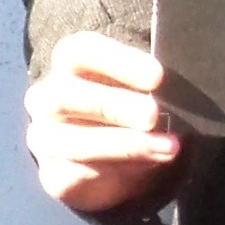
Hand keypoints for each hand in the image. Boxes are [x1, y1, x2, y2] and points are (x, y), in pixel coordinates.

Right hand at [27, 31, 185, 214]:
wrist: (102, 161)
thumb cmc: (126, 108)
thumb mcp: (138, 89)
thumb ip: (151, 86)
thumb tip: (180, 94)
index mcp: (69, 63)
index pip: (79, 51)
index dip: (117, 61)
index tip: (157, 76)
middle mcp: (47, 96)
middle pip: (66, 95)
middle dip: (114, 105)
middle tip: (153, 115)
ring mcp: (44, 137)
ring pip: (70, 140)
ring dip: (122, 143)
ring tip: (166, 147)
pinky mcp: (53, 174)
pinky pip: (78, 173)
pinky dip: (119, 169)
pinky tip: (150, 165)